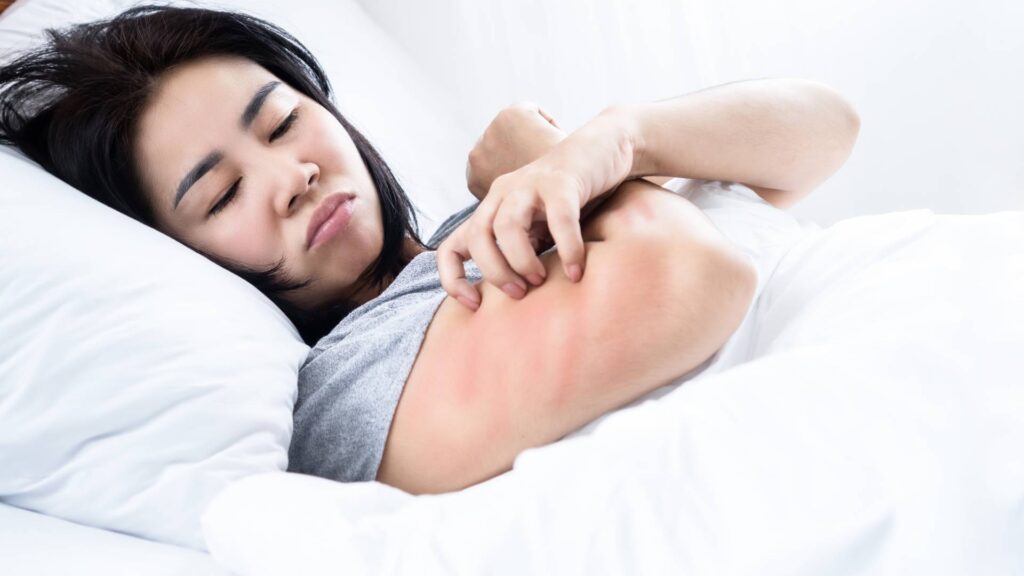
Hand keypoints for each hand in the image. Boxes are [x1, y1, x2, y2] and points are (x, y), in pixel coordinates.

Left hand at [438, 109, 637, 310]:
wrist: (600, 151)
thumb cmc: (568, 200)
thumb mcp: (536, 229)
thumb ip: (521, 254)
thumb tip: (515, 302)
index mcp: (490, 209)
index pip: (451, 247)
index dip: (453, 279)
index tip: (475, 305)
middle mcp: (502, 194)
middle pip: (476, 238)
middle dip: (495, 273)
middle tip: (520, 293)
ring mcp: (529, 184)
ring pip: (507, 226)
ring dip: (520, 261)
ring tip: (540, 279)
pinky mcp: (562, 181)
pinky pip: (560, 219)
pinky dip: (567, 249)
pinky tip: (576, 270)